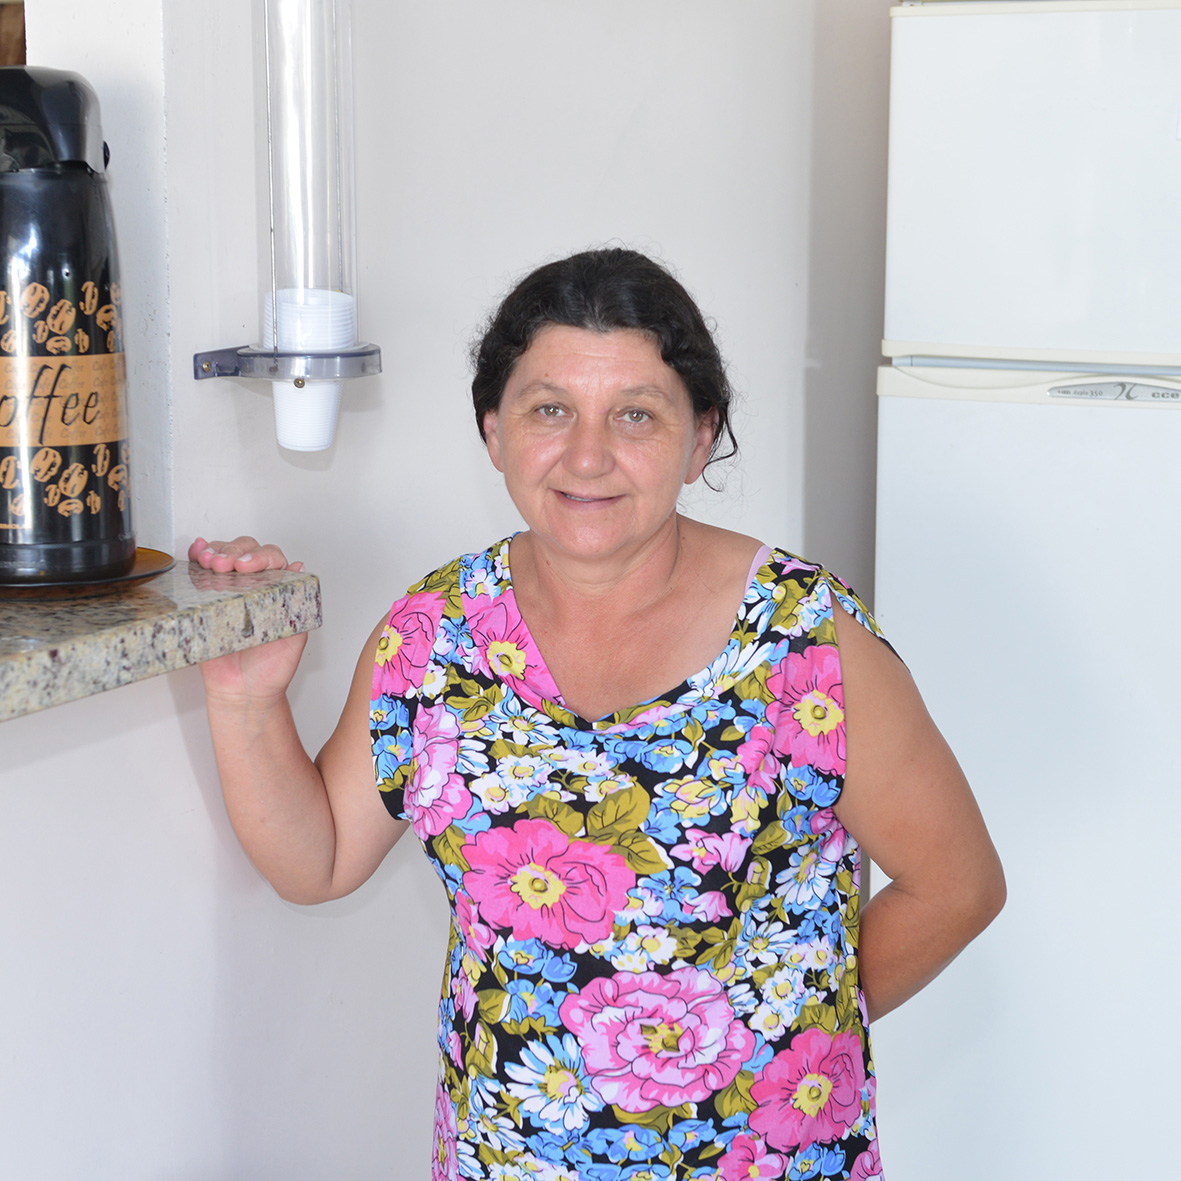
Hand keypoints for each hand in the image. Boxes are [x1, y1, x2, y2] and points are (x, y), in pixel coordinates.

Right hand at [188, 535, 308, 705]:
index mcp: (276, 590)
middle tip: (226, 566)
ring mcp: (227, 591)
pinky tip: (196, 552)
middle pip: (246, 551)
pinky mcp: (204, 602)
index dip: (261, 557)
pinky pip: (199, 573)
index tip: (248, 568)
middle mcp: (253, 586)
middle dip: (234, 552)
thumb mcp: (295, 636)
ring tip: (210, 561)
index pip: (272, 560)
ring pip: (222, 555)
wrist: (243, 693)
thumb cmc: (271, 668)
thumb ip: (298, 605)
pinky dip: (196, 556)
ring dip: (216, 550)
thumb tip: (299, 569)